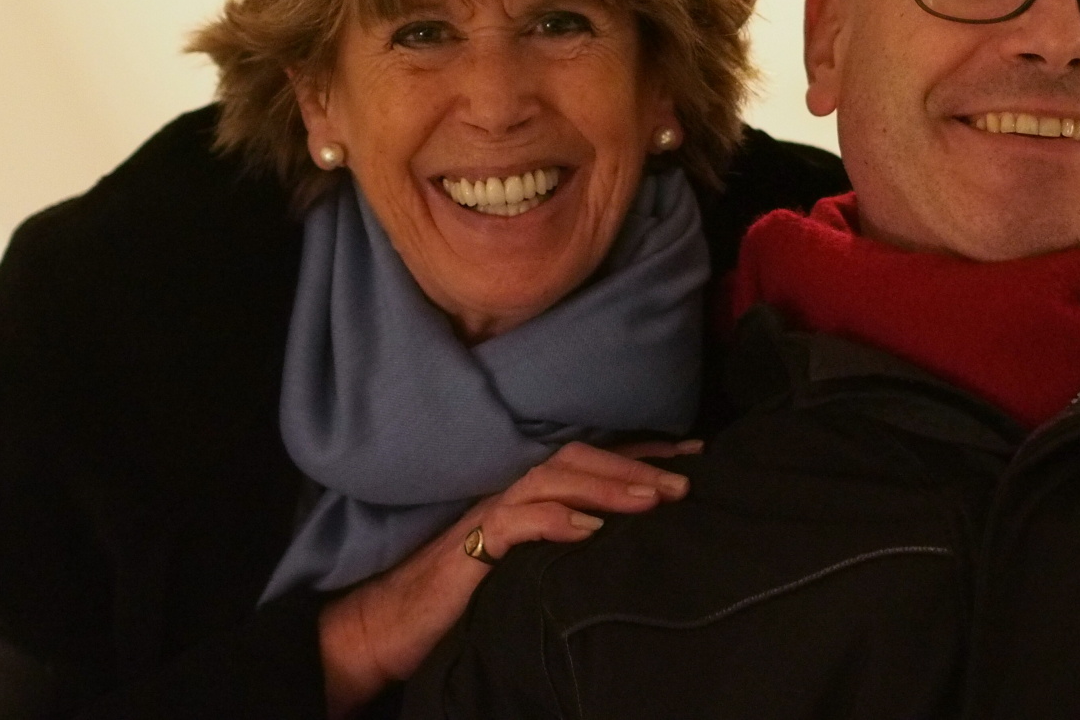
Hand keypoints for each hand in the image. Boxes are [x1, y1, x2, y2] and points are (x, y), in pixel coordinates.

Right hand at [317, 439, 698, 716]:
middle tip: (686, 482)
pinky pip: (514, 523)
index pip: (591, 461)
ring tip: (652, 500)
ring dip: (607, 485)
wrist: (386, 626)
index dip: (643, 454)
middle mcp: (509, 492)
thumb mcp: (526, 566)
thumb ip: (564, 541)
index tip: (694, 456)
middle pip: (578, 458)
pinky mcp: (469, 548)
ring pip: (552, 479)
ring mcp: (488, 515)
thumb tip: (624, 537)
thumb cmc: (459, 597)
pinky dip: (554, 521)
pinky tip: (590, 529)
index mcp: (526, 494)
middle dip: (636, 465)